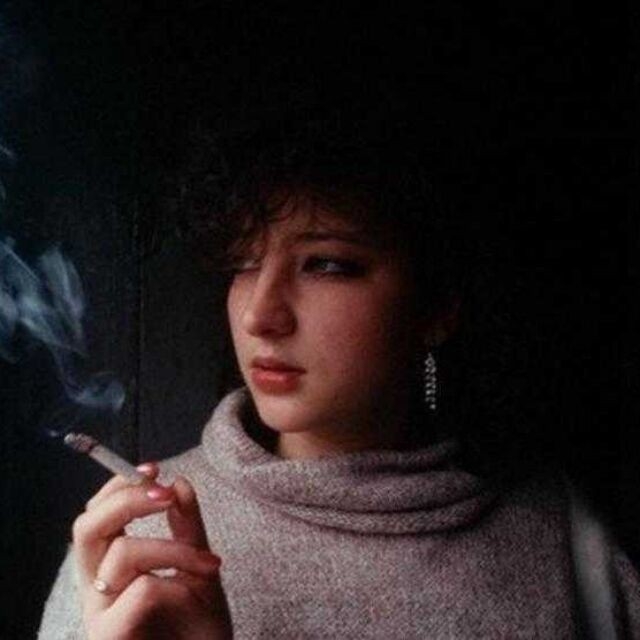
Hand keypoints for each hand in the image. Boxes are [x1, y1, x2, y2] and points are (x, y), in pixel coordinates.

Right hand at [72, 463, 232, 638]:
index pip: (96, 516)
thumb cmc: (201, 625)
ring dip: (172, 548)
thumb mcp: (200, 565)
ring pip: (121, 552)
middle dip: (127, 499)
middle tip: (165, 493)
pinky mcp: (110, 636)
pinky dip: (177, 580)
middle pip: (85, 527)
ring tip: (207, 565)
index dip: (119, 487)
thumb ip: (188, 527)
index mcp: (110, 567)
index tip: (155, 468)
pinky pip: (142, 590)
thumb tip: (179, 482)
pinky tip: (196, 594)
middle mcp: (97, 588)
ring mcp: (100, 614)